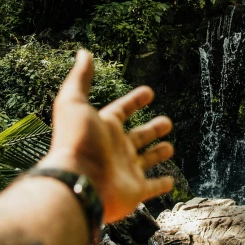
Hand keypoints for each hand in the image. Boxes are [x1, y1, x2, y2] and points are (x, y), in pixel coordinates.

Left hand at [40, 49, 173, 221]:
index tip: (149, 92)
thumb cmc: (77, 142)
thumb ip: (80, 79)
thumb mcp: (74, 103)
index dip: (135, 101)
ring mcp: (126, 171)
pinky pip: (152, 187)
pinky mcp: (135, 192)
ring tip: (170, 148)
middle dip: (152, 129)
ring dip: (158, 154)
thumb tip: (83, 53)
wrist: (79, 183)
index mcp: (104, 128)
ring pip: (146, 160)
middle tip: (167, 122)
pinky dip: (161, 184)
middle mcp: (116, 149)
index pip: (122, 110)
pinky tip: (171, 181)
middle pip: (138, 136)